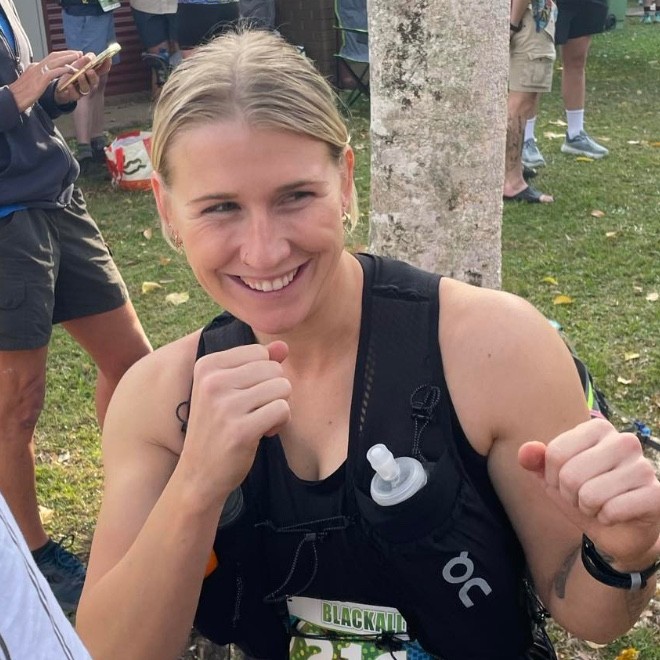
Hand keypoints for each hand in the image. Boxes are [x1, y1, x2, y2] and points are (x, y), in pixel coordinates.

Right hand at [8, 50, 83, 111]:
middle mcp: (37, 66)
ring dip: (68, 58)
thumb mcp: (32, 82)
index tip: (72, 55)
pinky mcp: (41, 79)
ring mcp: (39, 71)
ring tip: (78, 57)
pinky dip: (64, 69)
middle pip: (54, 56)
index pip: (50, 58)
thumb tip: (44, 77)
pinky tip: (72, 70)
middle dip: (67, 53)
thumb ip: (39, 78)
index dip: (62, 56)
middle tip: (79, 53)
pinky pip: (54, 72)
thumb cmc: (23, 94)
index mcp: (35, 67)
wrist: (14, 98)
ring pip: (56, 61)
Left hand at [54, 52, 111, 104]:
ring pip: (86, 88)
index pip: (101, 70)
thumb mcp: (78, 64)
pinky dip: (72, 90)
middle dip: (93, 76)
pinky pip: (75, 95)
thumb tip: (90, 56)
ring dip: (84, 82)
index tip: (108, 58)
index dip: (106, 65)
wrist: (62, 86)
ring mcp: (83, 90)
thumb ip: (84, 60)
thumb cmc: (72, 72)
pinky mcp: (75, 96)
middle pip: (94, 81)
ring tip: (80, 76)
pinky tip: (70, 85)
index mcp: (93, 74)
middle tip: (90, 71)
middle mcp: (90, 83)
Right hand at [180, 341, 290, 503]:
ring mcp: (225, 406)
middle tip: (254, 412)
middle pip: (274, 369)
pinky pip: (282, 409)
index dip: (263, 375)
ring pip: (282, 387)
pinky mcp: (240, 430)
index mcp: (206, 365)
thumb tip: (284, 345)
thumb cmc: (218, 428)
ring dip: (278, 408)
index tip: (246, 396)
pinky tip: (263, 434)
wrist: (198, 475)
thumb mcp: (229, 390)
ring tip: (258, 422)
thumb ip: (258, 364)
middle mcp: (213, 382)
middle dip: (273, 391)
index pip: (260, 352)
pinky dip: (280, 423)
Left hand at [519, 418, 659, 567]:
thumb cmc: (582, 494)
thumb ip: (535, 460)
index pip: (555, 453)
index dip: (552, 477)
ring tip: (598, 505)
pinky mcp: (655, 494)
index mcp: (598, 428)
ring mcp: (643, 467)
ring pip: (590, 494)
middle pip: (570, 474)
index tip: (564, 482)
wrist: (617, 530)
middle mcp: (625, 441)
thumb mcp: (552, 477)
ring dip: (588, 508)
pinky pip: (612, 510)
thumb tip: (525, 451)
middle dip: (569, 494)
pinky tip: (615, 515)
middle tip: (583, 497)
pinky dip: (606, 518)